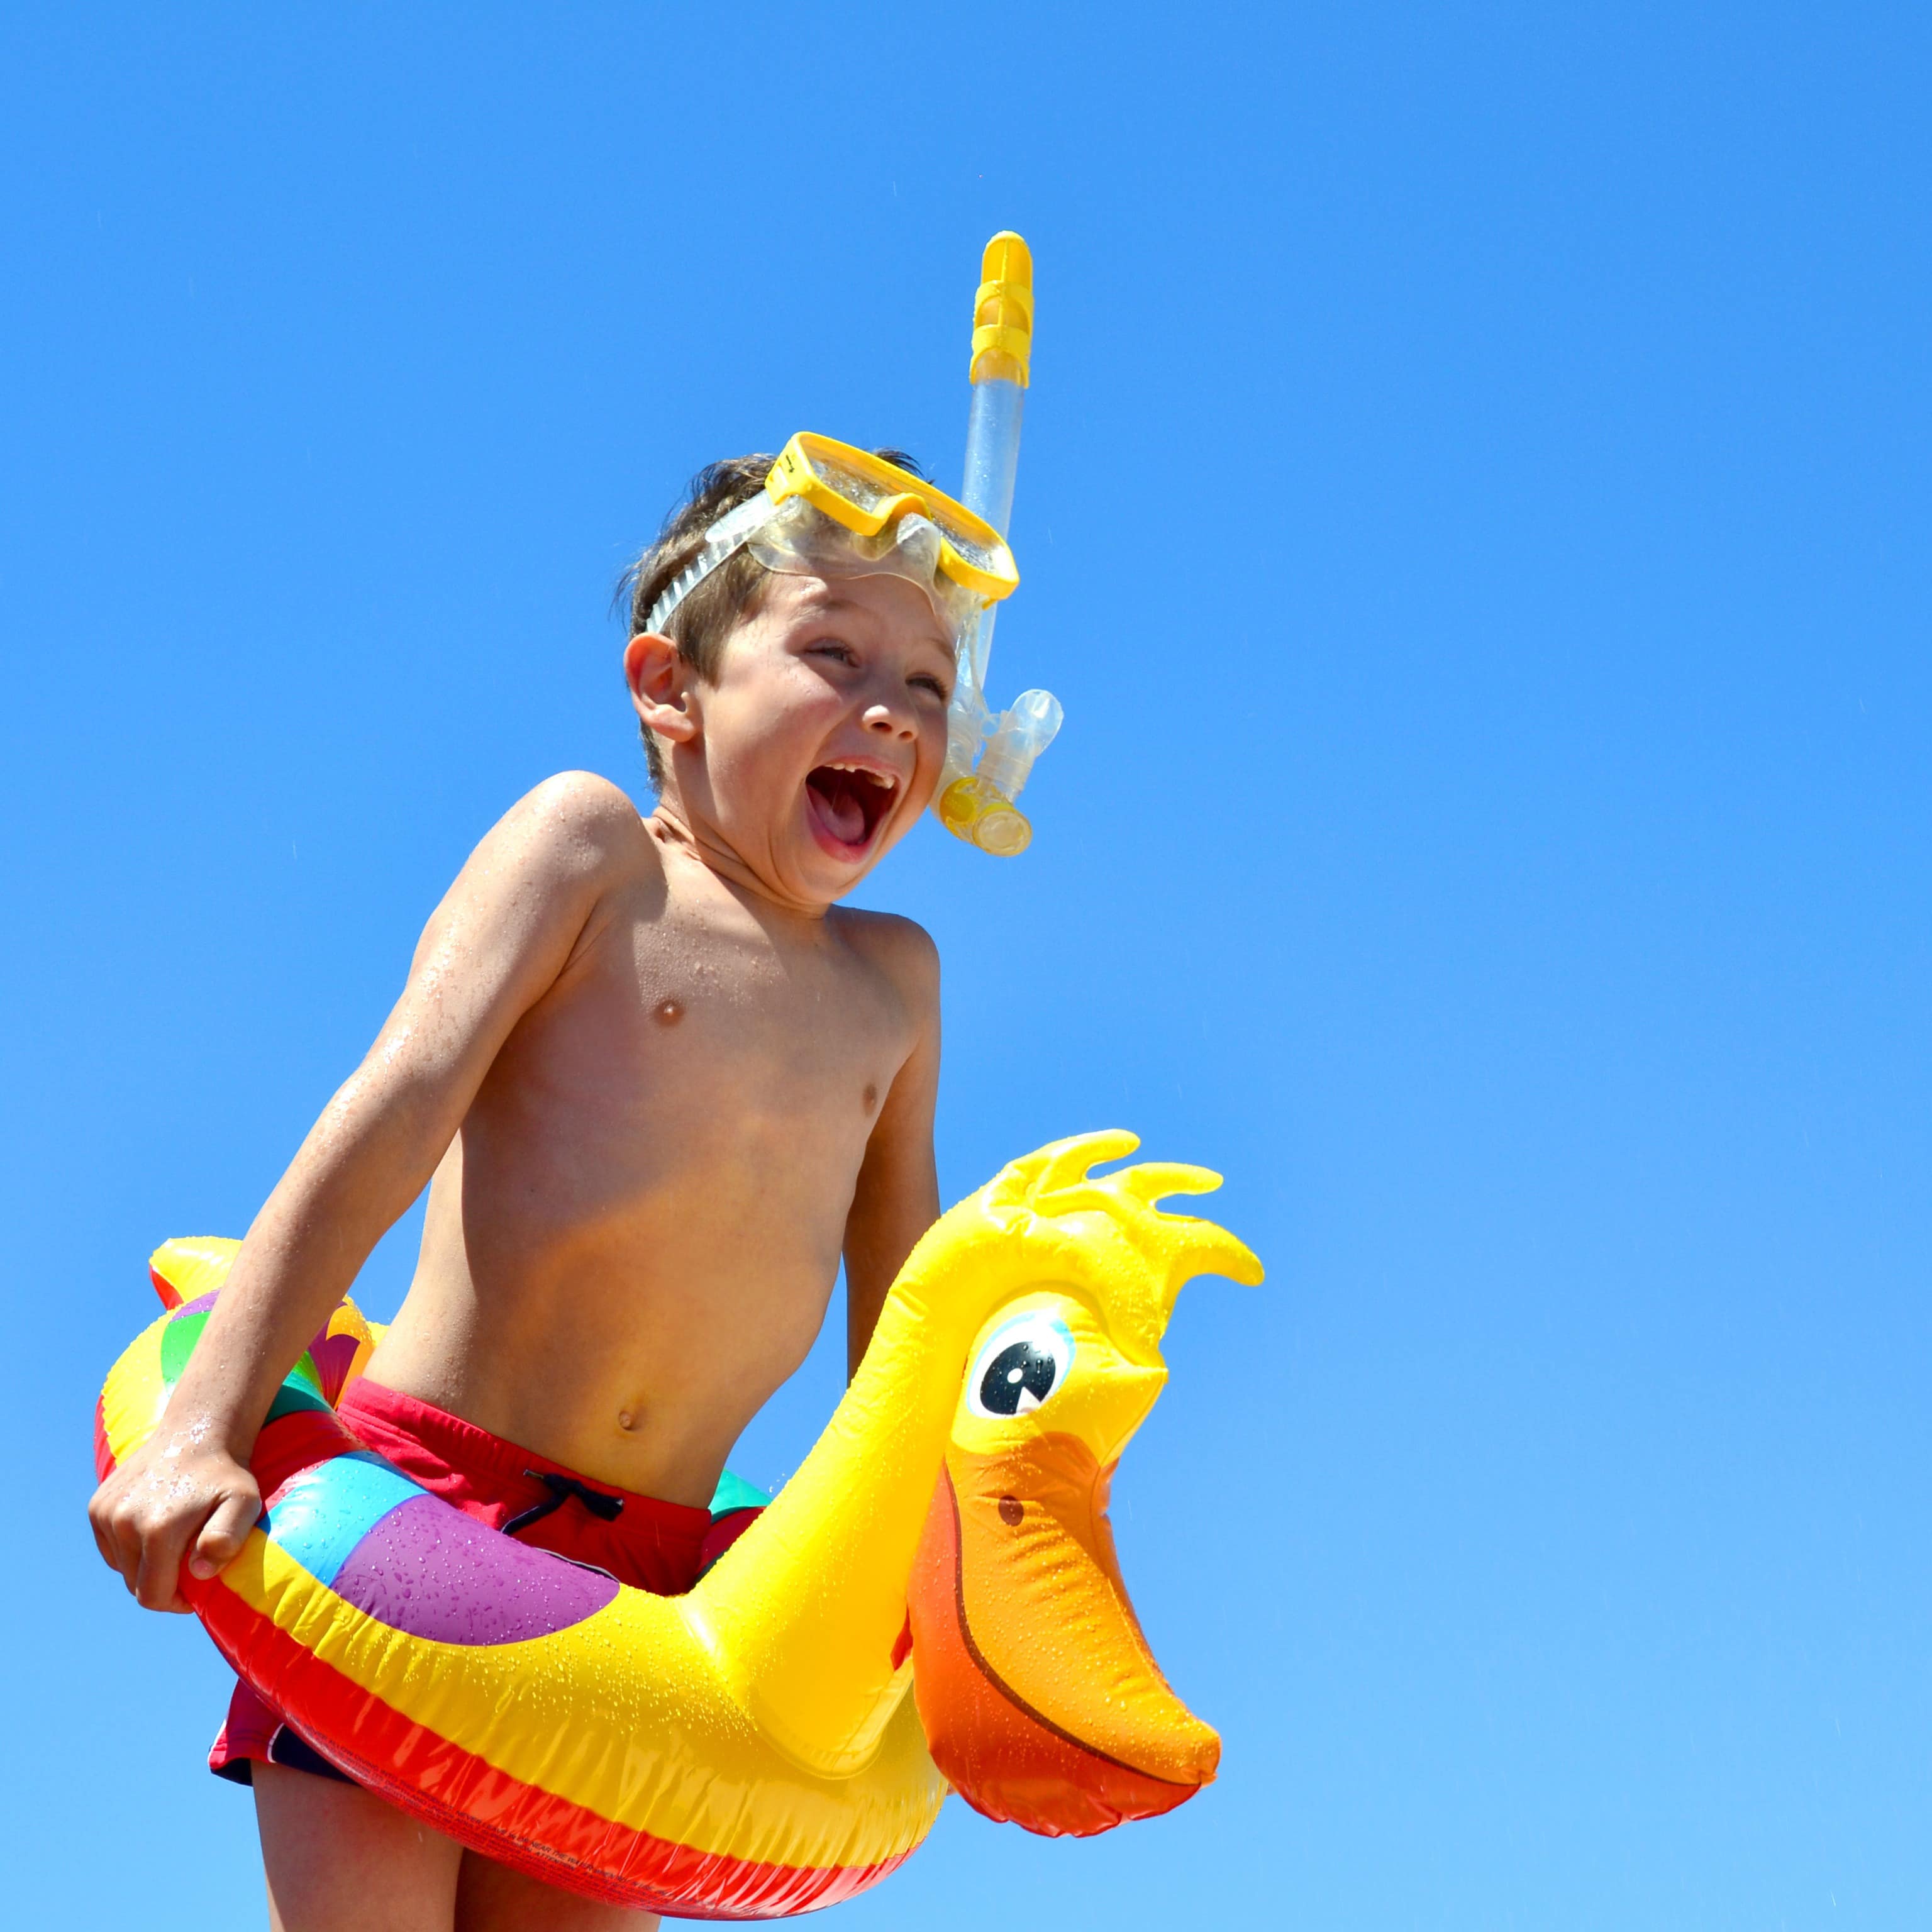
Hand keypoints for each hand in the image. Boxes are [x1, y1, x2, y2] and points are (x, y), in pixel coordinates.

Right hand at [88, 1426, 261, 1612]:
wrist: (198, 1432)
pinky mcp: (97, 1506)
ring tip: (173, 1544)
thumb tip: (199, 1573)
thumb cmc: (226, 1474)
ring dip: (144, 1565)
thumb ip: (226, 1539)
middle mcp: (124, 1523)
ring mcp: (106, 1513)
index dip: (174, 1603)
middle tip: (186, 1567)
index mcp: (158, 1530)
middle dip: (160, 1584)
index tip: (193, 1592)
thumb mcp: (243, 1503)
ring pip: (121, 1566)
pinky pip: (110, 1547)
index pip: (152, 1596)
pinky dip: (129, 1548)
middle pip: (134, 1584)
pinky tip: (153, 1530)